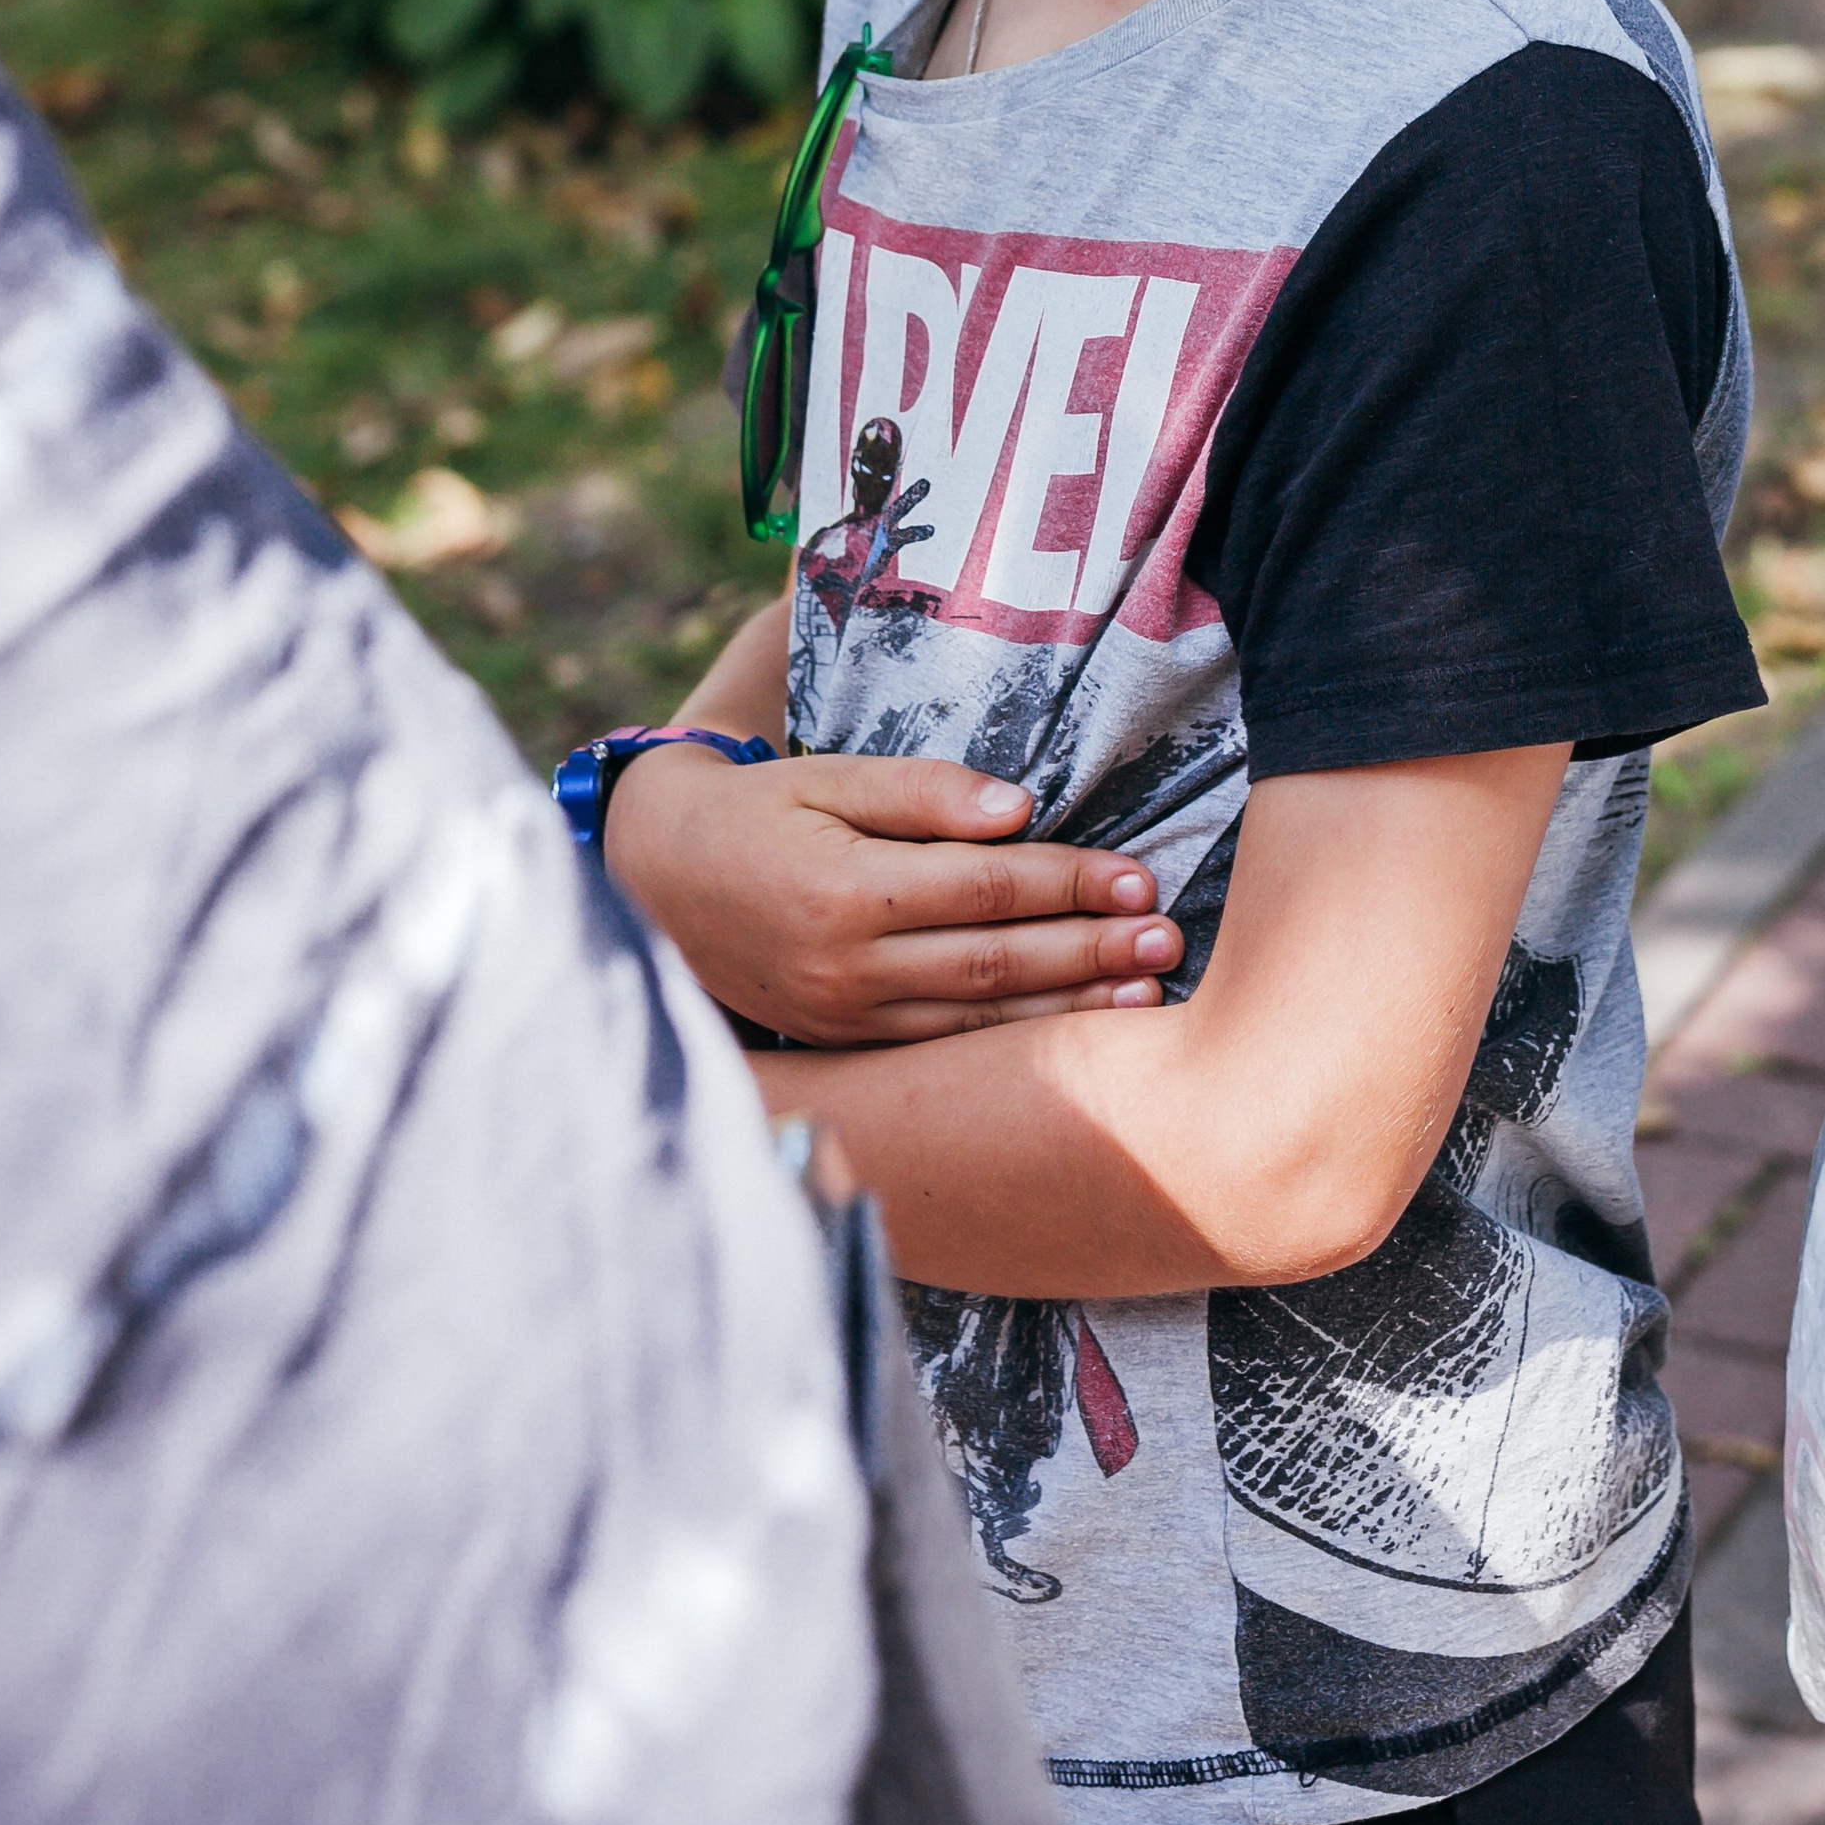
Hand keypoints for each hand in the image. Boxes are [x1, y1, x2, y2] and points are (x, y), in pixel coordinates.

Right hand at [603, 742, 1179, 1044]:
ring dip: (1068, 1004)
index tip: (1137, 874)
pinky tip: (1070, 1028)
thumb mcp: (827, 778)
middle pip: (995, 959)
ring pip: (979, 1016)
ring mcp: (846, 1016)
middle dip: (1090, 949)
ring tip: (1145, 991)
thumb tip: (1019, 810)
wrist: (657, 881)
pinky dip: (1014, 1040)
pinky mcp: (846, 1042)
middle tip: (1167, 939)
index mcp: (845, 890)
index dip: (1067, 881)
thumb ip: (923, 793)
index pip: (984, 888)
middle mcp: (848, 966)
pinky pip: (944, 1046)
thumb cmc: (757, 812)